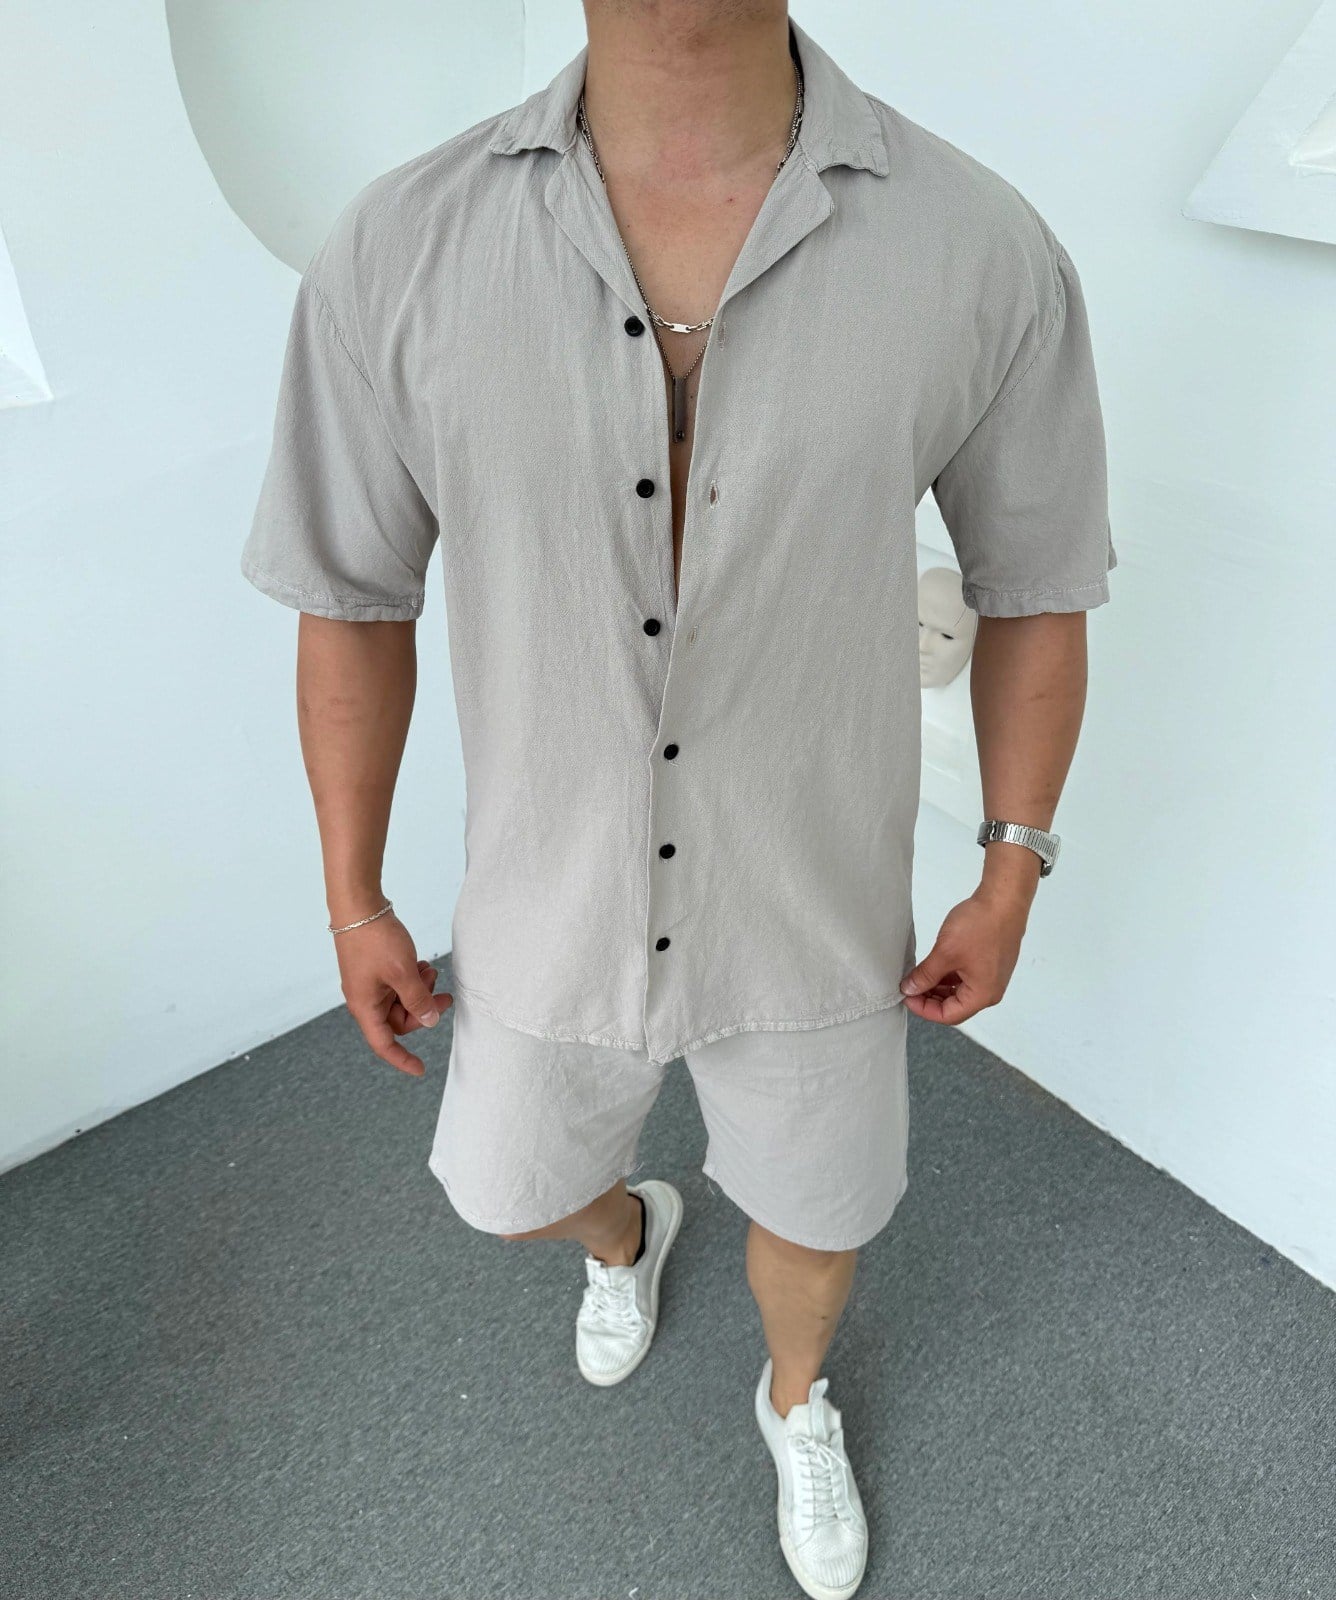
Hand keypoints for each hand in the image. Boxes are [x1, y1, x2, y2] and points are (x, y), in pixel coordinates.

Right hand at [334, 911, 453, 1075]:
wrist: (359, 906)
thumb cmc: (375, 939)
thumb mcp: (403, 972)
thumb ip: (417, 999)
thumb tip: (428, 1021)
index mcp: (365, 1006)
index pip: (383, 1044)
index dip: (402, 1059)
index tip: (421, 1070)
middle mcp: (365, 999)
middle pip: (398, 1020)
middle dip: (422, 1010)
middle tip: (445, 996)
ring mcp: (369, 984)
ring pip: (400, 1000)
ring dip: (420, 991)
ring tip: (430, 972)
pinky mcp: (375, 970)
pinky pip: (398, 985)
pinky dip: (413, 979)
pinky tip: (422, 965)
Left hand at [898, 885, 1029, 1024]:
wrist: (1004, 899)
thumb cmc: (979, 926)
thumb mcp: (945, 953)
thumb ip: (926, 975)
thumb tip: (910, 989)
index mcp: (982, 995)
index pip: (948, 1016)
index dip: (924, 1009)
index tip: (906, 996)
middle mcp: (990, 991)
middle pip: (955, 1006)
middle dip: (930, 999)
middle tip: (909, 986)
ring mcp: (993, 977)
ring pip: (960, 992)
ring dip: (938, 987)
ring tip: (918, 976)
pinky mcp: (991, 963)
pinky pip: (967, 978)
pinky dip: (949, 976)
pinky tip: (934, 967)